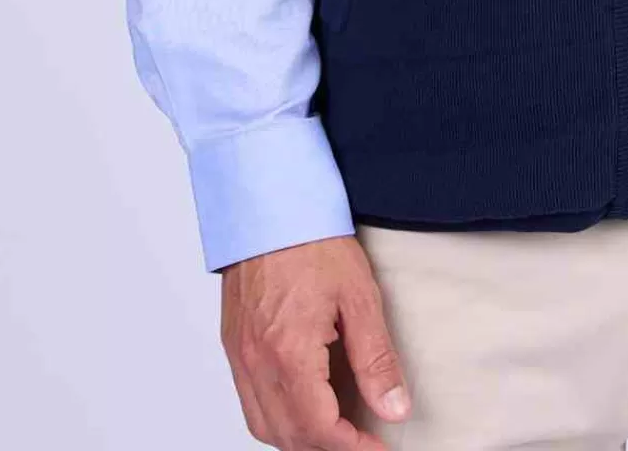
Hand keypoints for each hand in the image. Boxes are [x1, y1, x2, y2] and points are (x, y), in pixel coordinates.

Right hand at [220, 235, 411, 448]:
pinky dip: (277, 418)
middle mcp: (256, 362)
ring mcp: (239, 355)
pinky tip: (304, 405)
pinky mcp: (233, 345)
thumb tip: (394, 408)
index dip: (353, 449)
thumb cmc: (312, 239)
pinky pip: (250, 402)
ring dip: (300, 439)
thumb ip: (376, 359)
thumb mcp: (359, 297)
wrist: (267, 202)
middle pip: (289, 437)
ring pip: (264, 427)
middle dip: (328, 449)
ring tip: (337, 431)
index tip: (379, 449)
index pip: (319, 431)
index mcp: (289, 353)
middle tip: (363, 442)